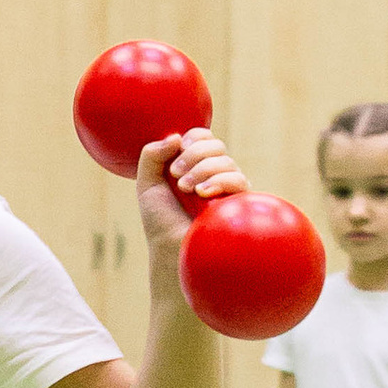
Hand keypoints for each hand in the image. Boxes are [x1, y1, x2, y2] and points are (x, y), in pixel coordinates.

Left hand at [134, 128, 247, 261]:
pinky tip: (203, 194)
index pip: (202, 137)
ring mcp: (228, 188)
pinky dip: (219, 181)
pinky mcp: (240, 203)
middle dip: (194, 155)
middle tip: (176, 176)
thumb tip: (177, 137)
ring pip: (226, 160)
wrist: (172, 251)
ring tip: (187, 190)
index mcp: (192, 165)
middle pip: (215, 144)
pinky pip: (238, 179)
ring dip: (203, 170)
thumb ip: (153, 154)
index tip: (176, 152)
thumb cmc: (160, 221)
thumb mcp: (147, 184)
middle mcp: (212, 174)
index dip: (191, 139)